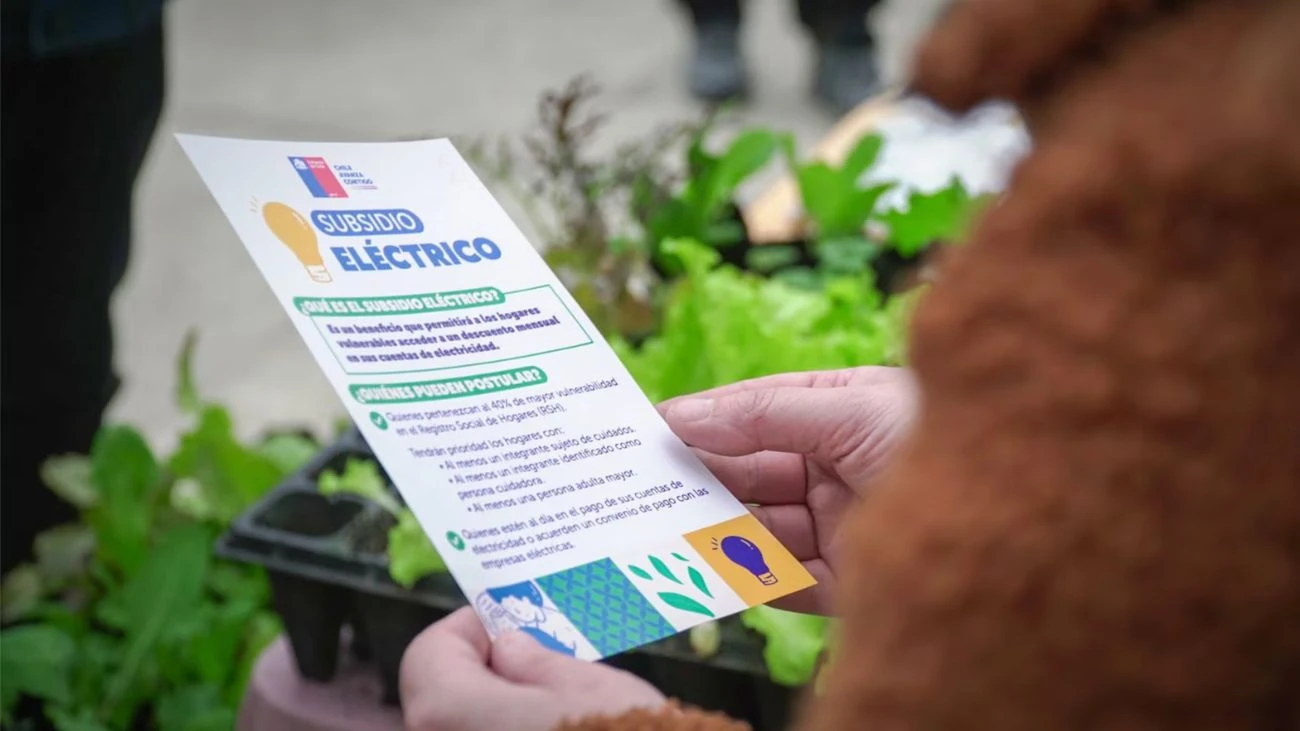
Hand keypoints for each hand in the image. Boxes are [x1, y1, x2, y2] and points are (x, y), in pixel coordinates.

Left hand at [400, 607, 665, 730]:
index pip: (430, 654)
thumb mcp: (586, 686)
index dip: (470, 631)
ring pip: (463, 730)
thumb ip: (534, 661)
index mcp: (450, 713)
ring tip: (551, 704)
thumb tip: (507, 648)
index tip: (511, 625)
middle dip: (486, 675)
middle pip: (442, 700)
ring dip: (496, 713)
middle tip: (537, 661)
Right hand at [659, 367, 915, 614]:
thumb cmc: (939, 441)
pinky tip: (707, 569)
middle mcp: (838, 467)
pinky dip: (744, 580)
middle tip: (644, 480)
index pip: (761, 409)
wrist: (1014, 525)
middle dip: (701, 475)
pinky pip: (784, 582)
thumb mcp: (853, 411)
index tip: (652, 426)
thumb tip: (686, 416)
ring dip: (714, 528)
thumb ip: (765, 415)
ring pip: (760, 529)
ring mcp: (840, 525)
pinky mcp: (848, 583)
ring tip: (662, 526)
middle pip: (752, 471)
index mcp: (845, 412)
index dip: (707, 417)